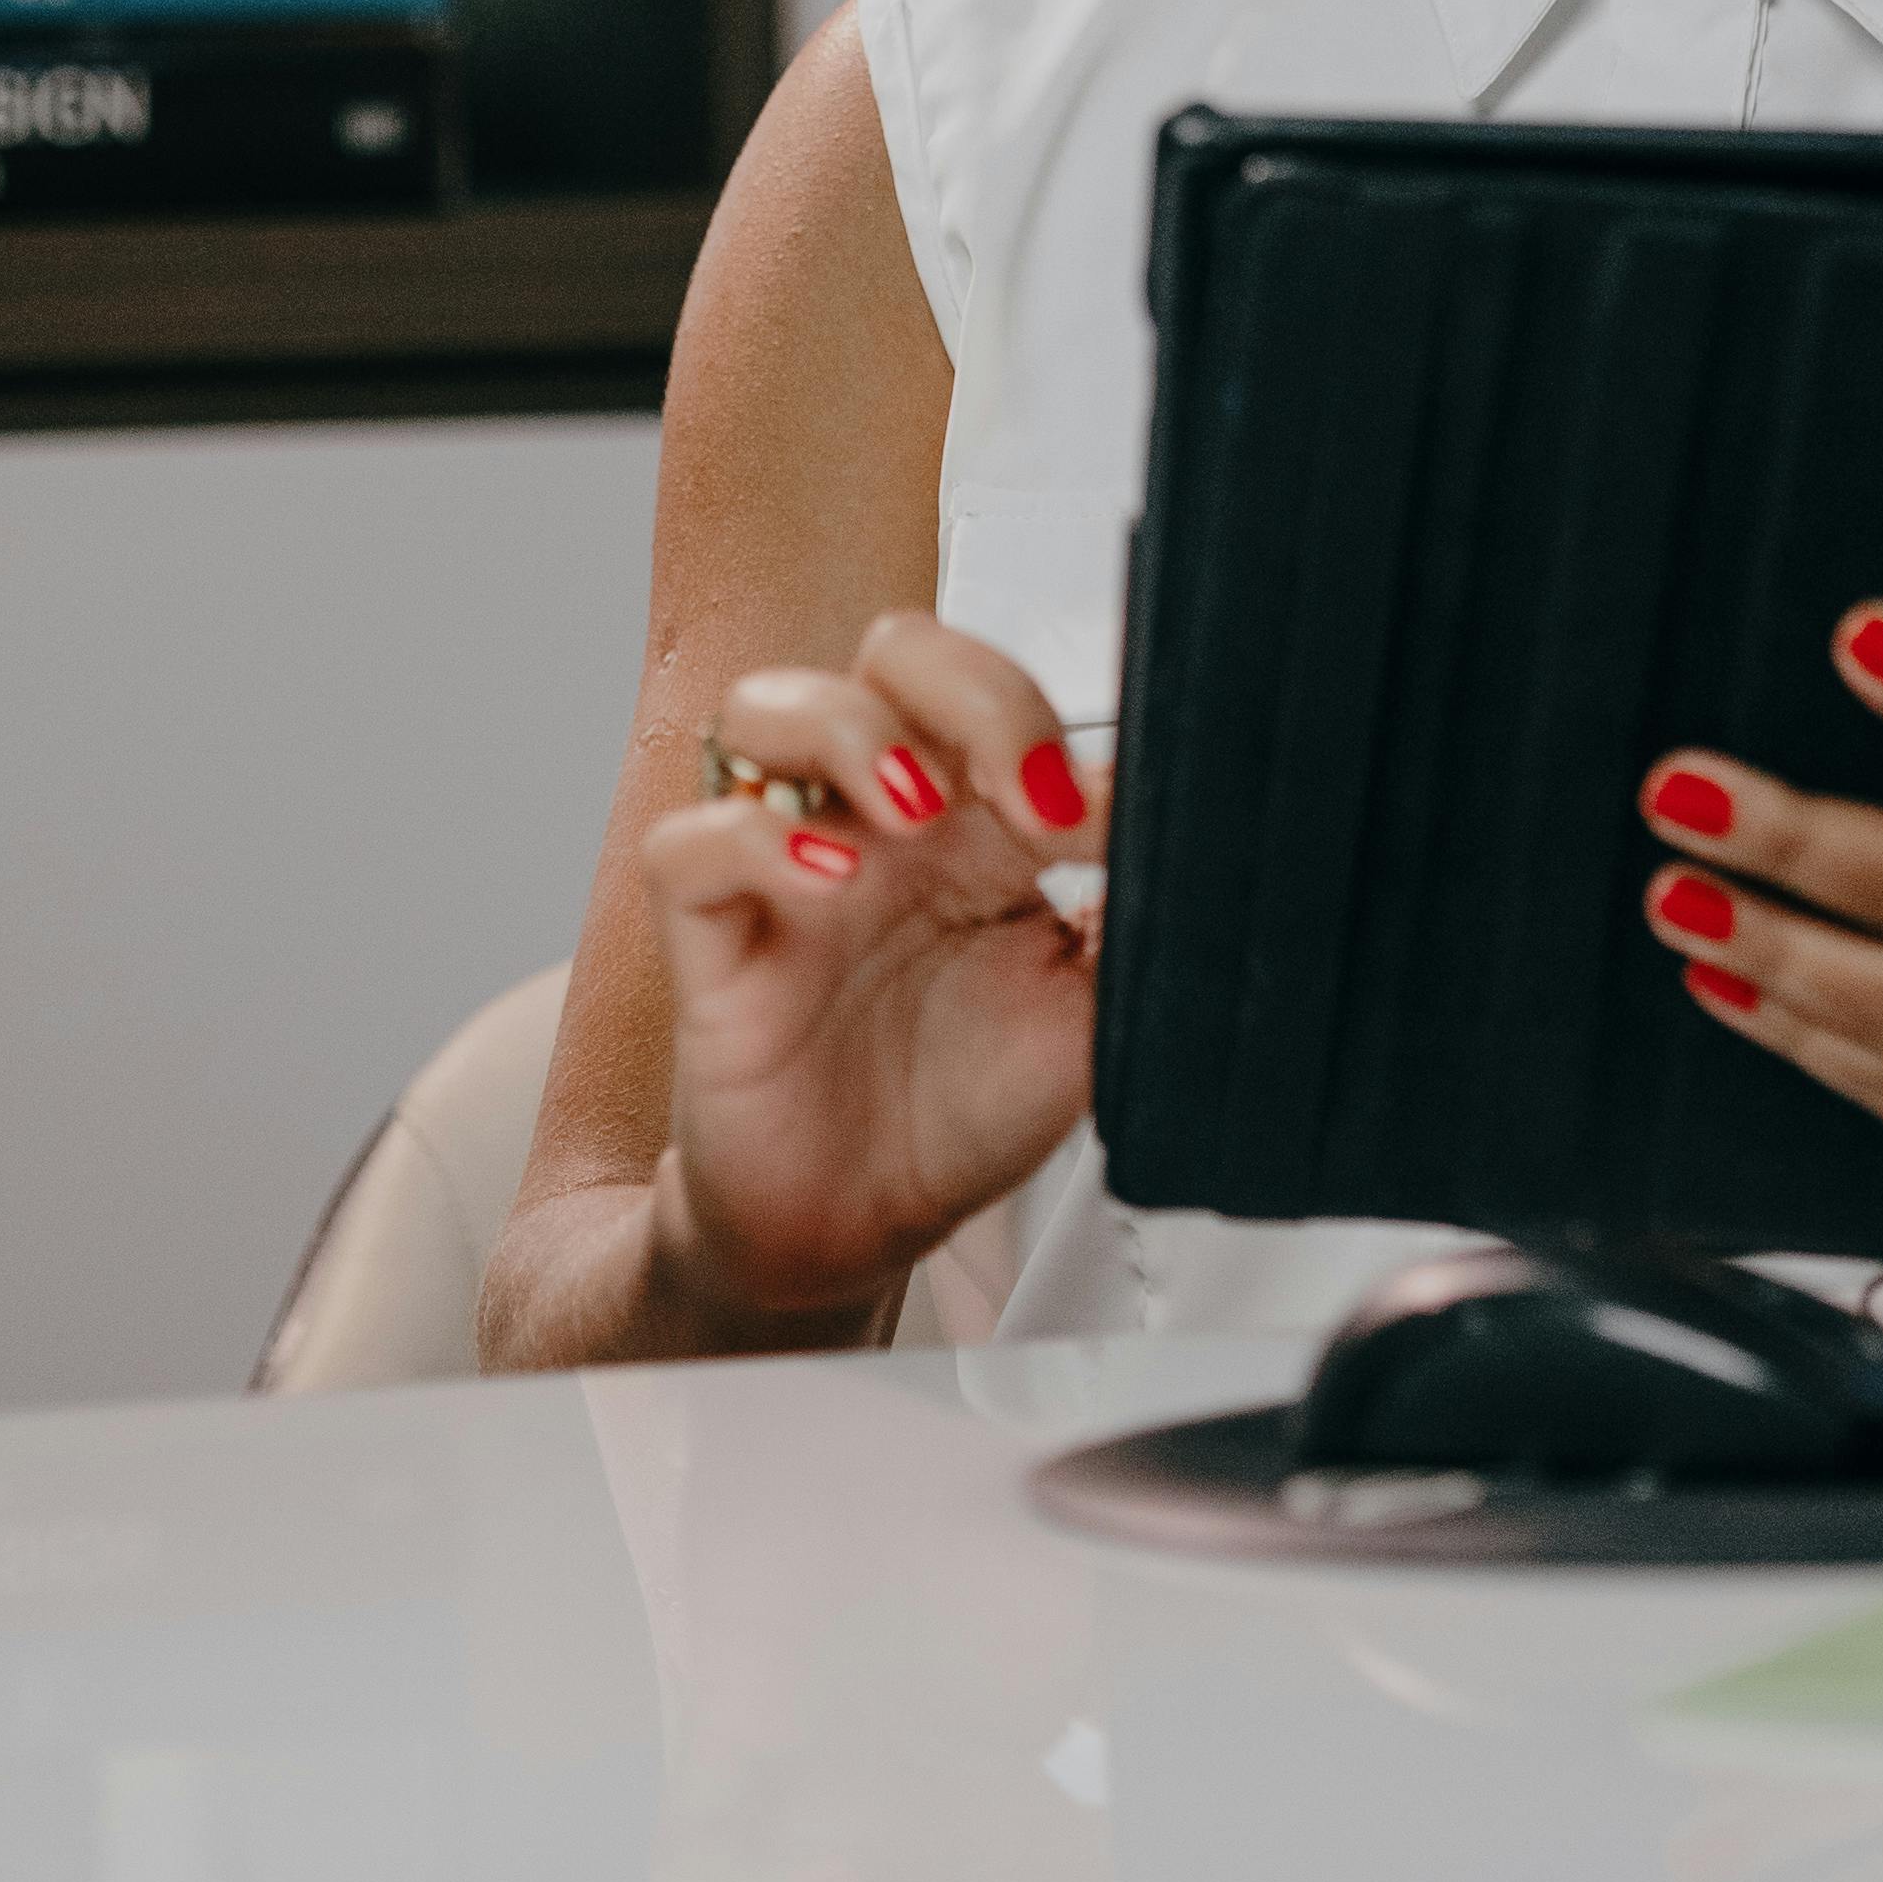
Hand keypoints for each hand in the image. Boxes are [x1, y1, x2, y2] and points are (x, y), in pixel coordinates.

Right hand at [640, 616, 1105, 1333]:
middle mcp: (881, 816)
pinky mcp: (713, 936)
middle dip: (970, 690)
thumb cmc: (967, 1108)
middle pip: (897, 652)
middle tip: (1025, 795)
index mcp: (980, 816)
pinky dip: (752, 838)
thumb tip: (1195, 832)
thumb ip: (1138, 923)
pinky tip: (826, 878)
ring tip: (915, 812)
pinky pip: (687, 842)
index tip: (1098, 817)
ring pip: (769, 705)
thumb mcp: (1090, 1018)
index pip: (1005, 690)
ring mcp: (790, 863)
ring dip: (851, 730)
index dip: (1057, 725)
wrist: (863, 1229)